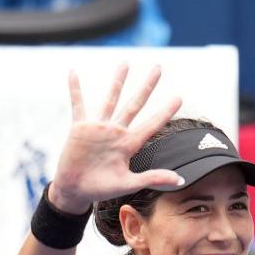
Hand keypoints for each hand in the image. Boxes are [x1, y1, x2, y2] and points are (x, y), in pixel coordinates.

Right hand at [46, 64, 185, 213]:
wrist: (76, 190)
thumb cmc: (102, 189)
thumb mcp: (129, 184)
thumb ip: (153, 178)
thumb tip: (180, 180)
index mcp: (129, 144)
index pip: (152, 124)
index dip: (166, 111)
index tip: (180, 97)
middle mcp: (117, 131)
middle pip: (135, 103)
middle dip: (147, 86)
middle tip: (158, 68)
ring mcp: (99, 128)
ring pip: (111, 99)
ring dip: (118, 81)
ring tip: (126, 64)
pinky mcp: (80, 128)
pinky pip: (78, 105)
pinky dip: (75, 89)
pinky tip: (74, 73)